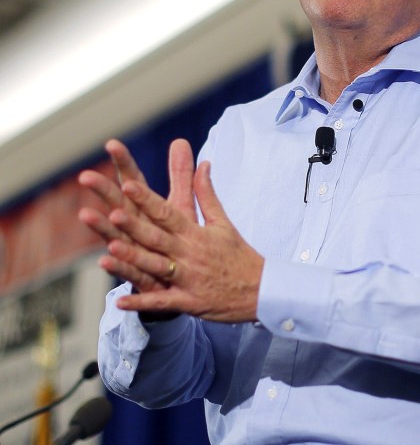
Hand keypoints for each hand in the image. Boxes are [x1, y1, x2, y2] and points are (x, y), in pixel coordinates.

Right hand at [79, 138, 193, 291]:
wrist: (183, 278)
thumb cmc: (176, 238)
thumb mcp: (180, 205)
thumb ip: (181, 176)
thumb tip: (181, 141)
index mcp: (144, 208)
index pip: (133, 181)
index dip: (124, 163)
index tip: (112, 143)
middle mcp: (133, 227)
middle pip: (118, 205)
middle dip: (103, 191)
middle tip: (85, 175)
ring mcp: (133, 250)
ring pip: (115, 237)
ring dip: (102, 228)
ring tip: (86, 214)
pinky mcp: (140, 274)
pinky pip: (127, 270)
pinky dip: (116, 266)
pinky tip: (104, 260)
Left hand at [81, 139, 263, 321]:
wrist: (260, 290)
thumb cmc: (239, 255)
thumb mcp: (223, 223)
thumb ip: (206, 194)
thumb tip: (202, 164)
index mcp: (196, 234)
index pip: (168, 214)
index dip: (147, 200)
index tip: (129, 185)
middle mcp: (190, 254)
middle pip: (158, 238)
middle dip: (135, 226)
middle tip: (113, 213)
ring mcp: (188, 279)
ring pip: (157, 267)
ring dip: (134, 260)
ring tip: (111, 250)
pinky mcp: (188, 302)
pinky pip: (162, 303)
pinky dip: (142, 303)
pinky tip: (120, 302)